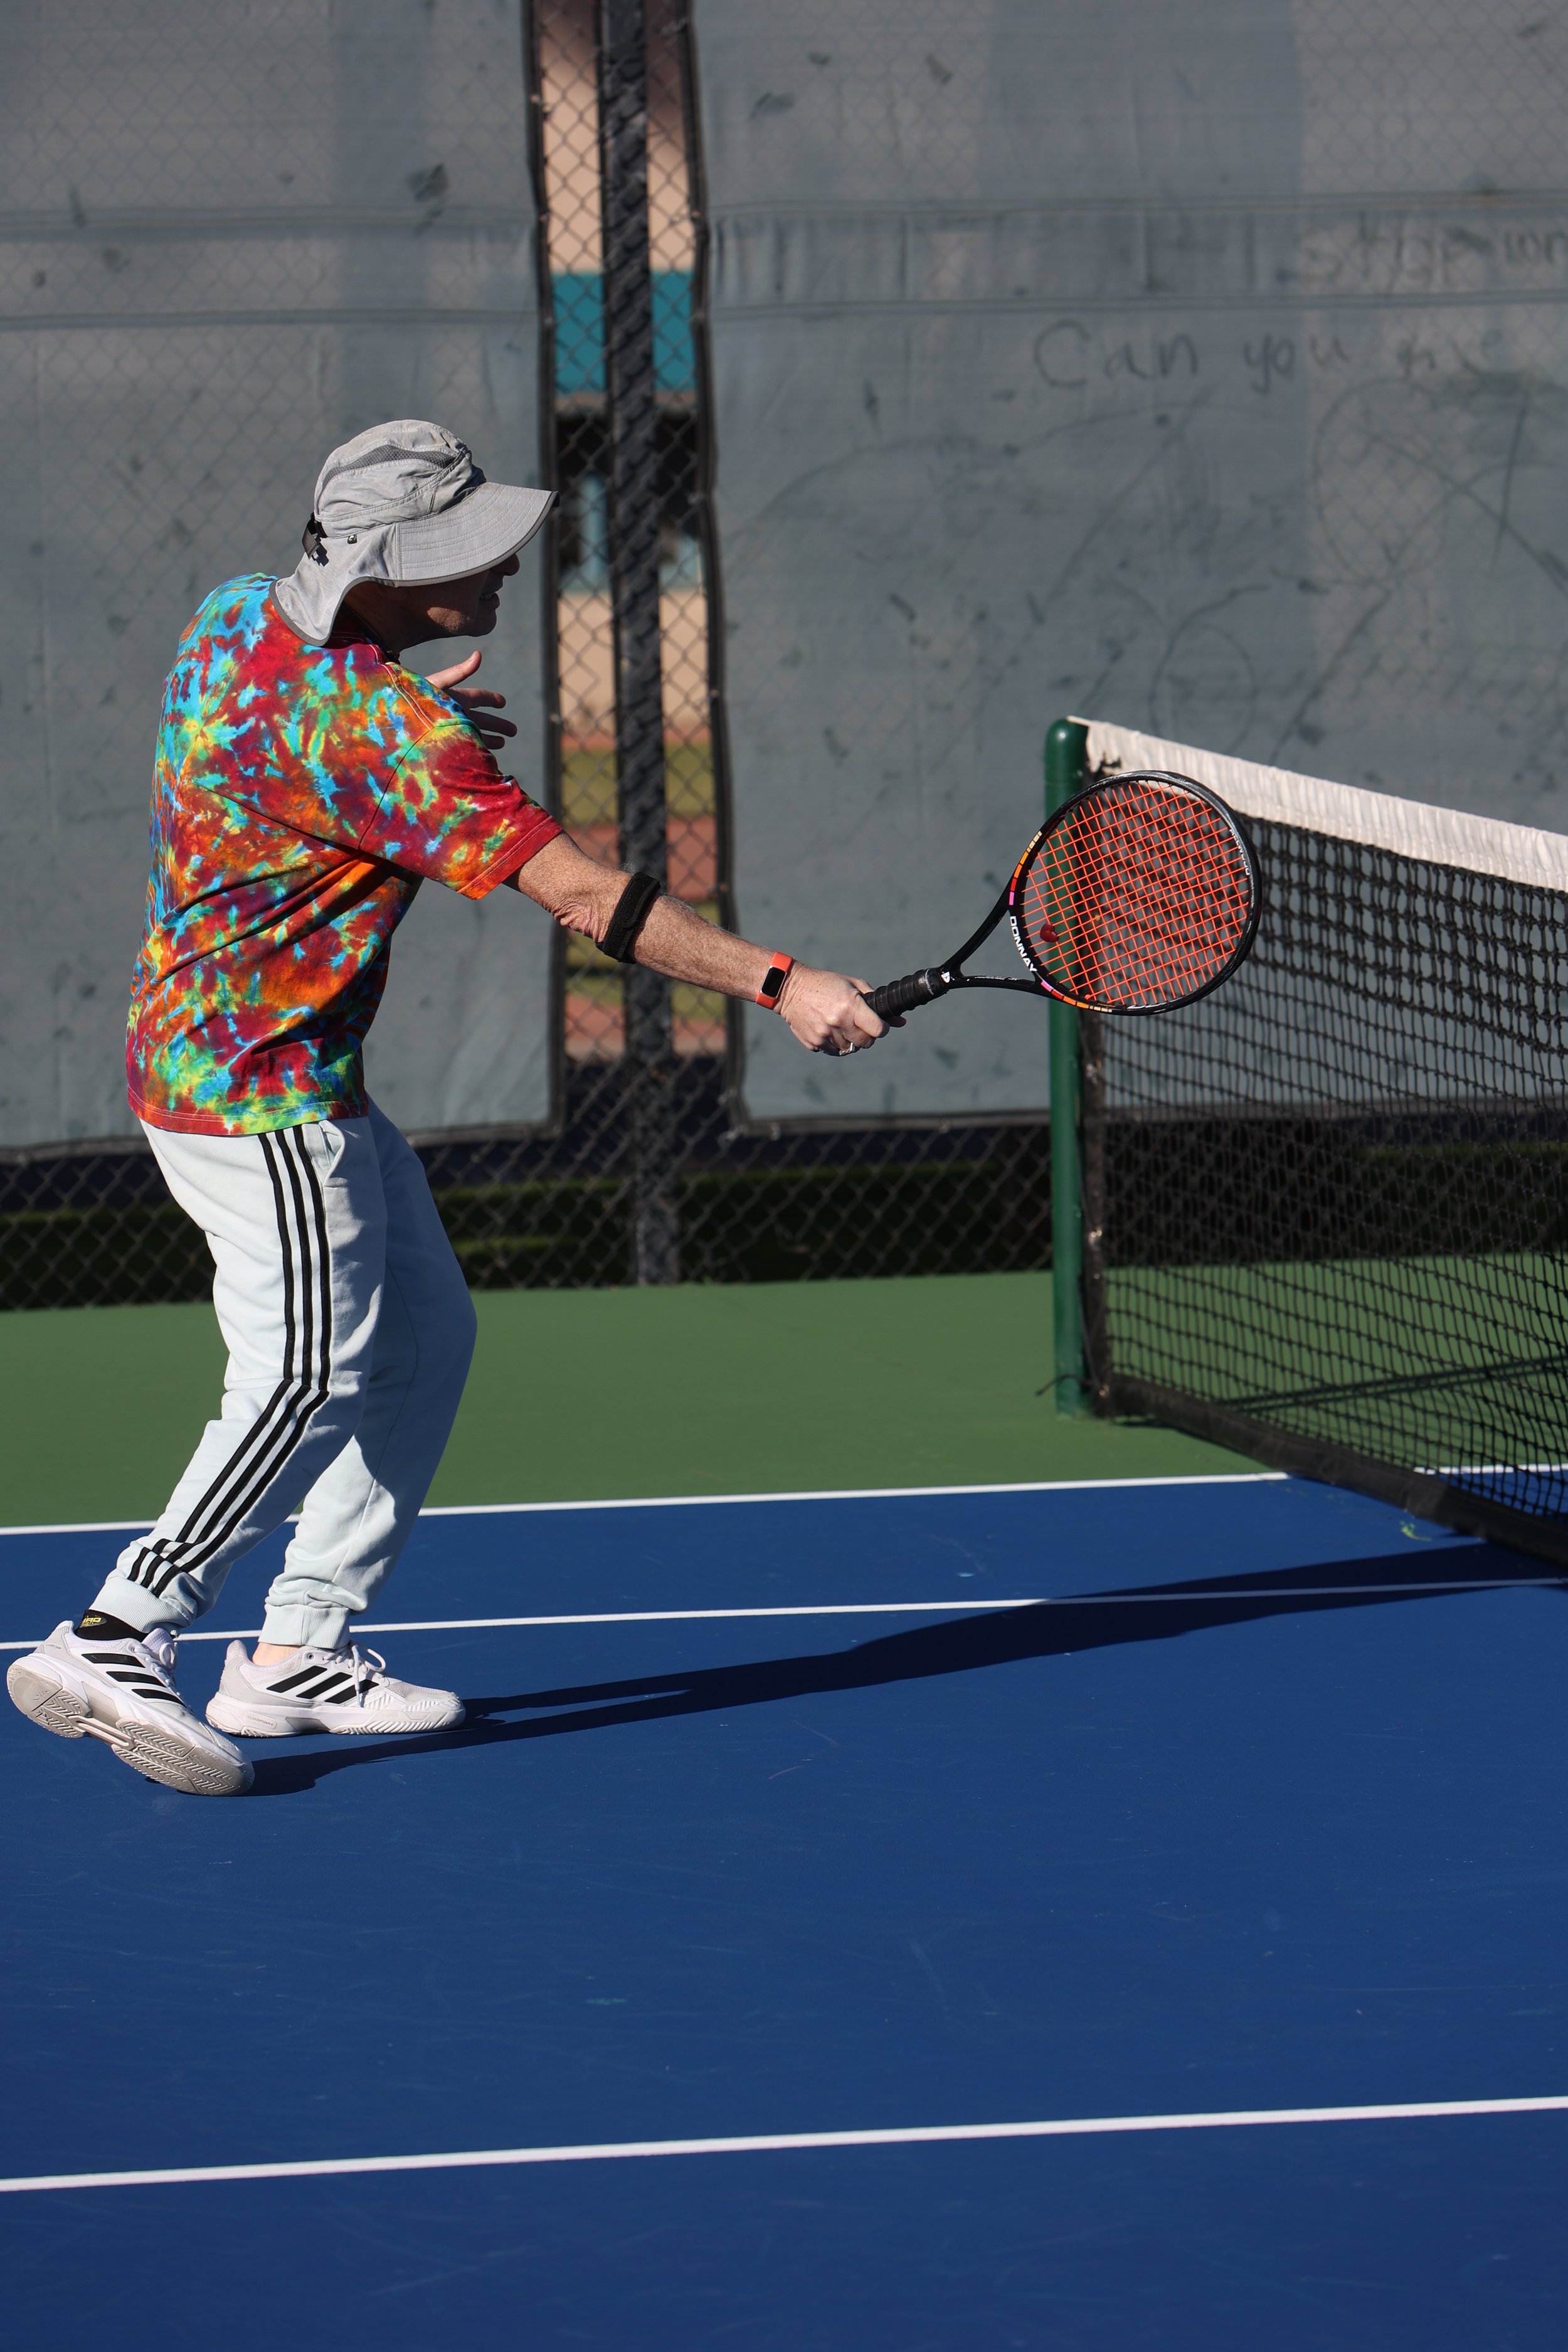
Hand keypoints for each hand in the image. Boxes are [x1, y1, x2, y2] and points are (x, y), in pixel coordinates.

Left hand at [423, 649, 516, 754]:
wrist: (394, 720)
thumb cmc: (414, 699)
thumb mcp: (439, 684)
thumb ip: (459, 671)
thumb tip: (479, 654)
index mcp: (455, 697)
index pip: (478, 697)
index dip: (492, 699)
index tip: (503, 703)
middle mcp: (455, 713)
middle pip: (482, 718)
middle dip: (498, 724)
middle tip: (513, 731)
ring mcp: (450, 728)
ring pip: (475, 734)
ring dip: (489, 739)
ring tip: (502, 744)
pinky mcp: (444, 742)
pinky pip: (464, 747)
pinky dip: (475, 750)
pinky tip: (482, 757)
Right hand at [776, 963, 890, 1054]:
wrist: (790, 989)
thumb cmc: (826, 984)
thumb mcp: (853, 985)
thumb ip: (877, 1002)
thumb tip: (900, 1022)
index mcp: (849, 1006)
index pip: (878, 1030)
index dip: (882, 1028)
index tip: (879, 1024)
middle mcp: (837, 1022)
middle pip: (866, 1043)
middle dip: (867, 1035)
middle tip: (859, 1023)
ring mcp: (824, 1035)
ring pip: (850, 1049)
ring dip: (851, 1039)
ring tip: (842, 1024)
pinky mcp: (814, 1043)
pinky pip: (834, 1051)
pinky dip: (836, 1043)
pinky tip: (829, 1029)